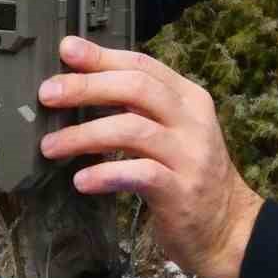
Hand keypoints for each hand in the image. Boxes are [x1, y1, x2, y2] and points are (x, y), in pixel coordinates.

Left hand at [38, 36, 263, 277]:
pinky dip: (105, 174)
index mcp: (190, 98)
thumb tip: (83, 86)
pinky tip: (81, 180)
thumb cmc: (188, 176)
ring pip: (132, 129)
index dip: (103, 56)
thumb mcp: (174, 132)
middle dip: (87, 87)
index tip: (67, 50)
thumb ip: (140, 108)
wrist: (229, 228)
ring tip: (51, 146)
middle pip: (136, 88)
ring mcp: (189, 155)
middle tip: (48, 94)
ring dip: (85, 135)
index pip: (143, 65)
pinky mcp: (180, 190)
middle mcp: (192, 121)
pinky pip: (138, 173)